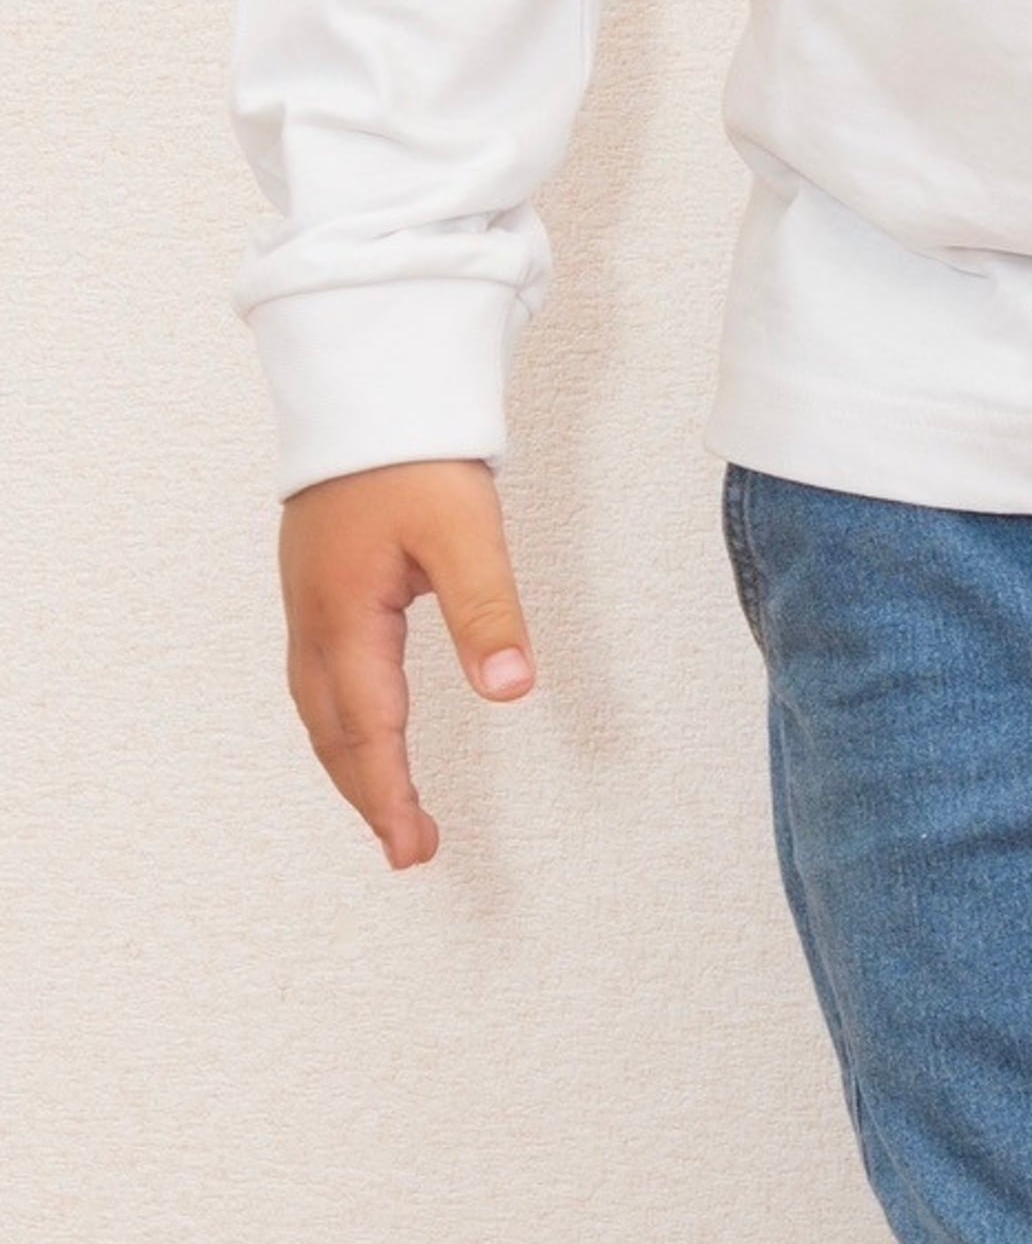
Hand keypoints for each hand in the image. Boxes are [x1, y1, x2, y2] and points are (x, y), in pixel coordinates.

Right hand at [280, 459, 537, 868]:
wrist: (365, 394)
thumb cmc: (413, 457)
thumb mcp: (465, 532)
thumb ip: (488, 613)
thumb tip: (512, 692)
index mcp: (346, 621)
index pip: (370, 730)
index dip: (390, 794)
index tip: (411, 847)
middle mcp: (314, 625)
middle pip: (335, 734)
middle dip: (370, 795)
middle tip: (411, 850)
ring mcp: (307, 610)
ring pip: (322, 712)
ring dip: (354, 764)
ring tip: (391, 809)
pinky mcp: (316, 593)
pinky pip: (321, 682)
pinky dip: (343, 724)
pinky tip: (367, 733)